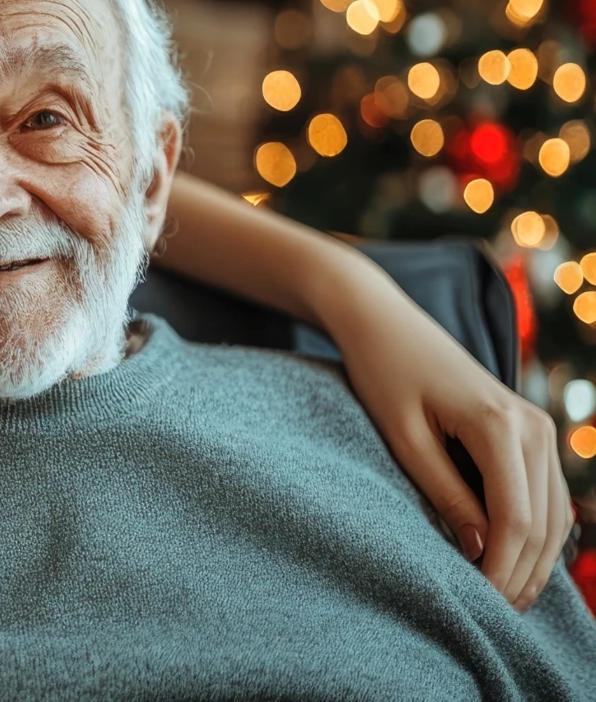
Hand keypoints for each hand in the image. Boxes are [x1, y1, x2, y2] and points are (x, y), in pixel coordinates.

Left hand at [318, 256, 571, 609]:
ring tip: (500, 600)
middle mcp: (533, 426)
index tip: (477, 603)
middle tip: (489, 615)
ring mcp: (538, 427)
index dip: (501, 569)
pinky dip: (535, 534)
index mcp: (500, 424)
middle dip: (520, 575)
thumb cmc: (382, 373)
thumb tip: (482, 550)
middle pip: (542, 523)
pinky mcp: (530, 430)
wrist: (385, 321)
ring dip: (533, 561)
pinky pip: (546, 495)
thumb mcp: (404, 437)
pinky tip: (511, 564)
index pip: (516, 518)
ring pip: (553, 514)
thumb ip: (444, 493)